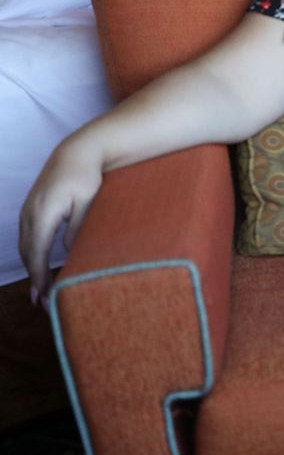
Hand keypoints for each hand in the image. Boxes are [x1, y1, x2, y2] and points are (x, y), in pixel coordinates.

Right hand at [18, 140, 103, 304]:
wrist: (77, 152)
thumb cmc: (87, 177)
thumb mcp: (88, 203)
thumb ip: (78, 229)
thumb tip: (69, 253)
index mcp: (43, 214)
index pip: (37, 253)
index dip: (39, 277)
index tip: (44, 296)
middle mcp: (29, 213)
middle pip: (26, 253)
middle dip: (33, 279)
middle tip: (42, 303)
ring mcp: (27, 210)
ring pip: (24, 246)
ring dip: (30, 268)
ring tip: (39, 291)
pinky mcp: (31, 208)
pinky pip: (26, 237)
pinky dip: (30, 255)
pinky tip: (38, 266)